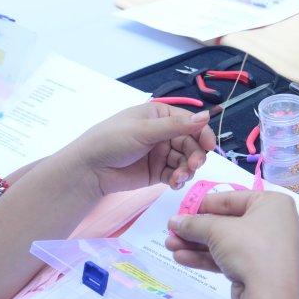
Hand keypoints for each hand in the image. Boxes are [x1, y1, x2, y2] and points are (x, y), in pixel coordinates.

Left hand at [65, 103, 217, 195]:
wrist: (89, 170)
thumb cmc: (112, 140)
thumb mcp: (144, 130)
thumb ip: (176, 126)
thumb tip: (206, 116)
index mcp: (160, 115)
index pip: (189, 122)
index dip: (202, 133)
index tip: (210, 146)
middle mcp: (163, 132)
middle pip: (191, 143)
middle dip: (195, 155)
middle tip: (193, 166)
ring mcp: (161, 153)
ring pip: (186, 160)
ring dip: (187, 169)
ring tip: (179, 177)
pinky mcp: (157, 172)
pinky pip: (176, 174)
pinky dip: (179, 179)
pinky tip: (175, 183)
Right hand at [165, 191, 298, 298]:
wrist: (269, 295)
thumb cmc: (250, 247)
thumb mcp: (218, 230)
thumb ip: (194, 224)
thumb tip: (174, 221)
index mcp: (271, 204)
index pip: (231, 199)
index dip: (203, 205)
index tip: (181, 211)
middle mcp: (271, 223)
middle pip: (226, 222)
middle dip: (196, 229)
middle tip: (171, 232)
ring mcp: (264, 248)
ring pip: (224, 242)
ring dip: (196, 244)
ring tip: (169, 246)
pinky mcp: (255, 270)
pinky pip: (228, 258)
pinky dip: (205, 258)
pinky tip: (181, 258)